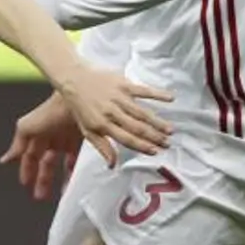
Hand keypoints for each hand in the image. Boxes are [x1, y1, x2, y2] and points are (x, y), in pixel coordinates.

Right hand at [0, 92, 83, 199]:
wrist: (74, 103)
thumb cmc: (50, 111)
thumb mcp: (26, 128)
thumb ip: (17, 146)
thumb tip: (5, 159)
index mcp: (36, 133)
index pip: (29, 156)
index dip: (27, 170)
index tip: (25, 183)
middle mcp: (51, 137)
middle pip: (45, 163)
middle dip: (42, 179)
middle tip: (40, 195)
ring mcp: (66, 138)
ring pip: (60, 164)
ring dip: (59, 179)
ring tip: (60, 194)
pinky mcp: (82, 139)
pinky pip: (76, 160)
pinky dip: (73, 172)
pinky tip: (73, 182)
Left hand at [55, 66, 172, 165]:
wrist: (74, 79)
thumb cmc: (81, 107)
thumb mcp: (87, 130)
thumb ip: (102, 147)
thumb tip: (112, 165)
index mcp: (102, 125)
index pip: (126, 138)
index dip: (141, 146)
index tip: (155, 152)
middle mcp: (111, 112)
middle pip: (136, 127)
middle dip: (153, 136)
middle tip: (168, 143)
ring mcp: (118, 97)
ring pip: (142, 112)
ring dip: (157, 121)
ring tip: (170, 130)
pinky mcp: (123, 84)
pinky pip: (143, 90)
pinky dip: (157, 94)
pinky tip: (171, 99)